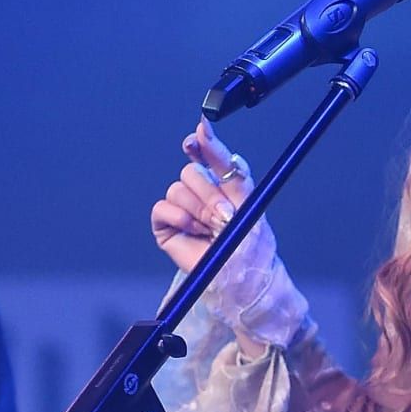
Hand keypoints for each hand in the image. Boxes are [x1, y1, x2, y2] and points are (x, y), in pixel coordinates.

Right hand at [151, 118, 254, 273]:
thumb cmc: (248, 244)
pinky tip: (193, 230)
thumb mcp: (248, 202)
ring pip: (177, 189)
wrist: (239, 276)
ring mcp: (183, 207)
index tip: (200, 135)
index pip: (210, 155)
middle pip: (192, 171)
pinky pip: (162, 207)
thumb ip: (231, 169)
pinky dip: (179, 217)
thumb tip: (210, 137)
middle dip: (209, 193)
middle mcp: (203, 192)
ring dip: (198, 210)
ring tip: (212, 228)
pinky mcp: (167, 224)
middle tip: (223, 215)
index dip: (203, 143)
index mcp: (224, 184)